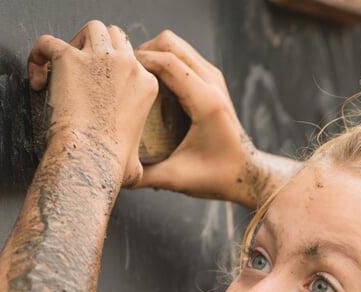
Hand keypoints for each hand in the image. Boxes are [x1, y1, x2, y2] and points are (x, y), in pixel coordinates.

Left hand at [28, 21, 156, 186]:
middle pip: (114, 36)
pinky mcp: (70, 58)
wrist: (90, 159)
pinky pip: (47, 42)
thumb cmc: (110, 164)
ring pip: (90, 29)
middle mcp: (127, 65)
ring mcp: (99, 59)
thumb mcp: (137, 163)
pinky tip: (37, 80)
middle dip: (95, 48)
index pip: (132, 59)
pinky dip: (38, 55)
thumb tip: (137, 175)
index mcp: (146, 84)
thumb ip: (138, 161)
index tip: (96, 87)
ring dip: (74, 43)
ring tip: (61, 68)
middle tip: (79, 71)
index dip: (112, 69)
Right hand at [132, 31, 276, 206]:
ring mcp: (214, 79)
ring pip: (176, 45)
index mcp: (207, 102)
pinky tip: (150, 82)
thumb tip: (113, 171)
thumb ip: (144, 175)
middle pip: (170, 43)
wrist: (247, 174)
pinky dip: (164, 59)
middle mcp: (213, 83)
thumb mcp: (179, 179)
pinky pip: (183, 56)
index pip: (167, 62)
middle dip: (142, 51)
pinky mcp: (212, 81)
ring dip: (153, 53)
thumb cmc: (218, 176)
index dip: (138, 61)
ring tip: (134, 76)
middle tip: (124, 73)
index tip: (116, 73)